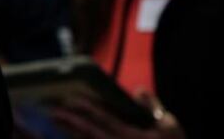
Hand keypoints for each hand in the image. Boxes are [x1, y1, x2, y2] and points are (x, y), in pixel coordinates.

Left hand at [51, 92, 183, 138]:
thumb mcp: (170, 129)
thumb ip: (153, 107)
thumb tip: (138, 90)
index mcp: (134, 137)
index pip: (106, 120)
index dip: (88, 109)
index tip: (71, 98)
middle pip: (91, 134)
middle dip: (71, 122)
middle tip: (53, 111)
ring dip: (71, 133)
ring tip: (56, 120)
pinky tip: (69, 136)